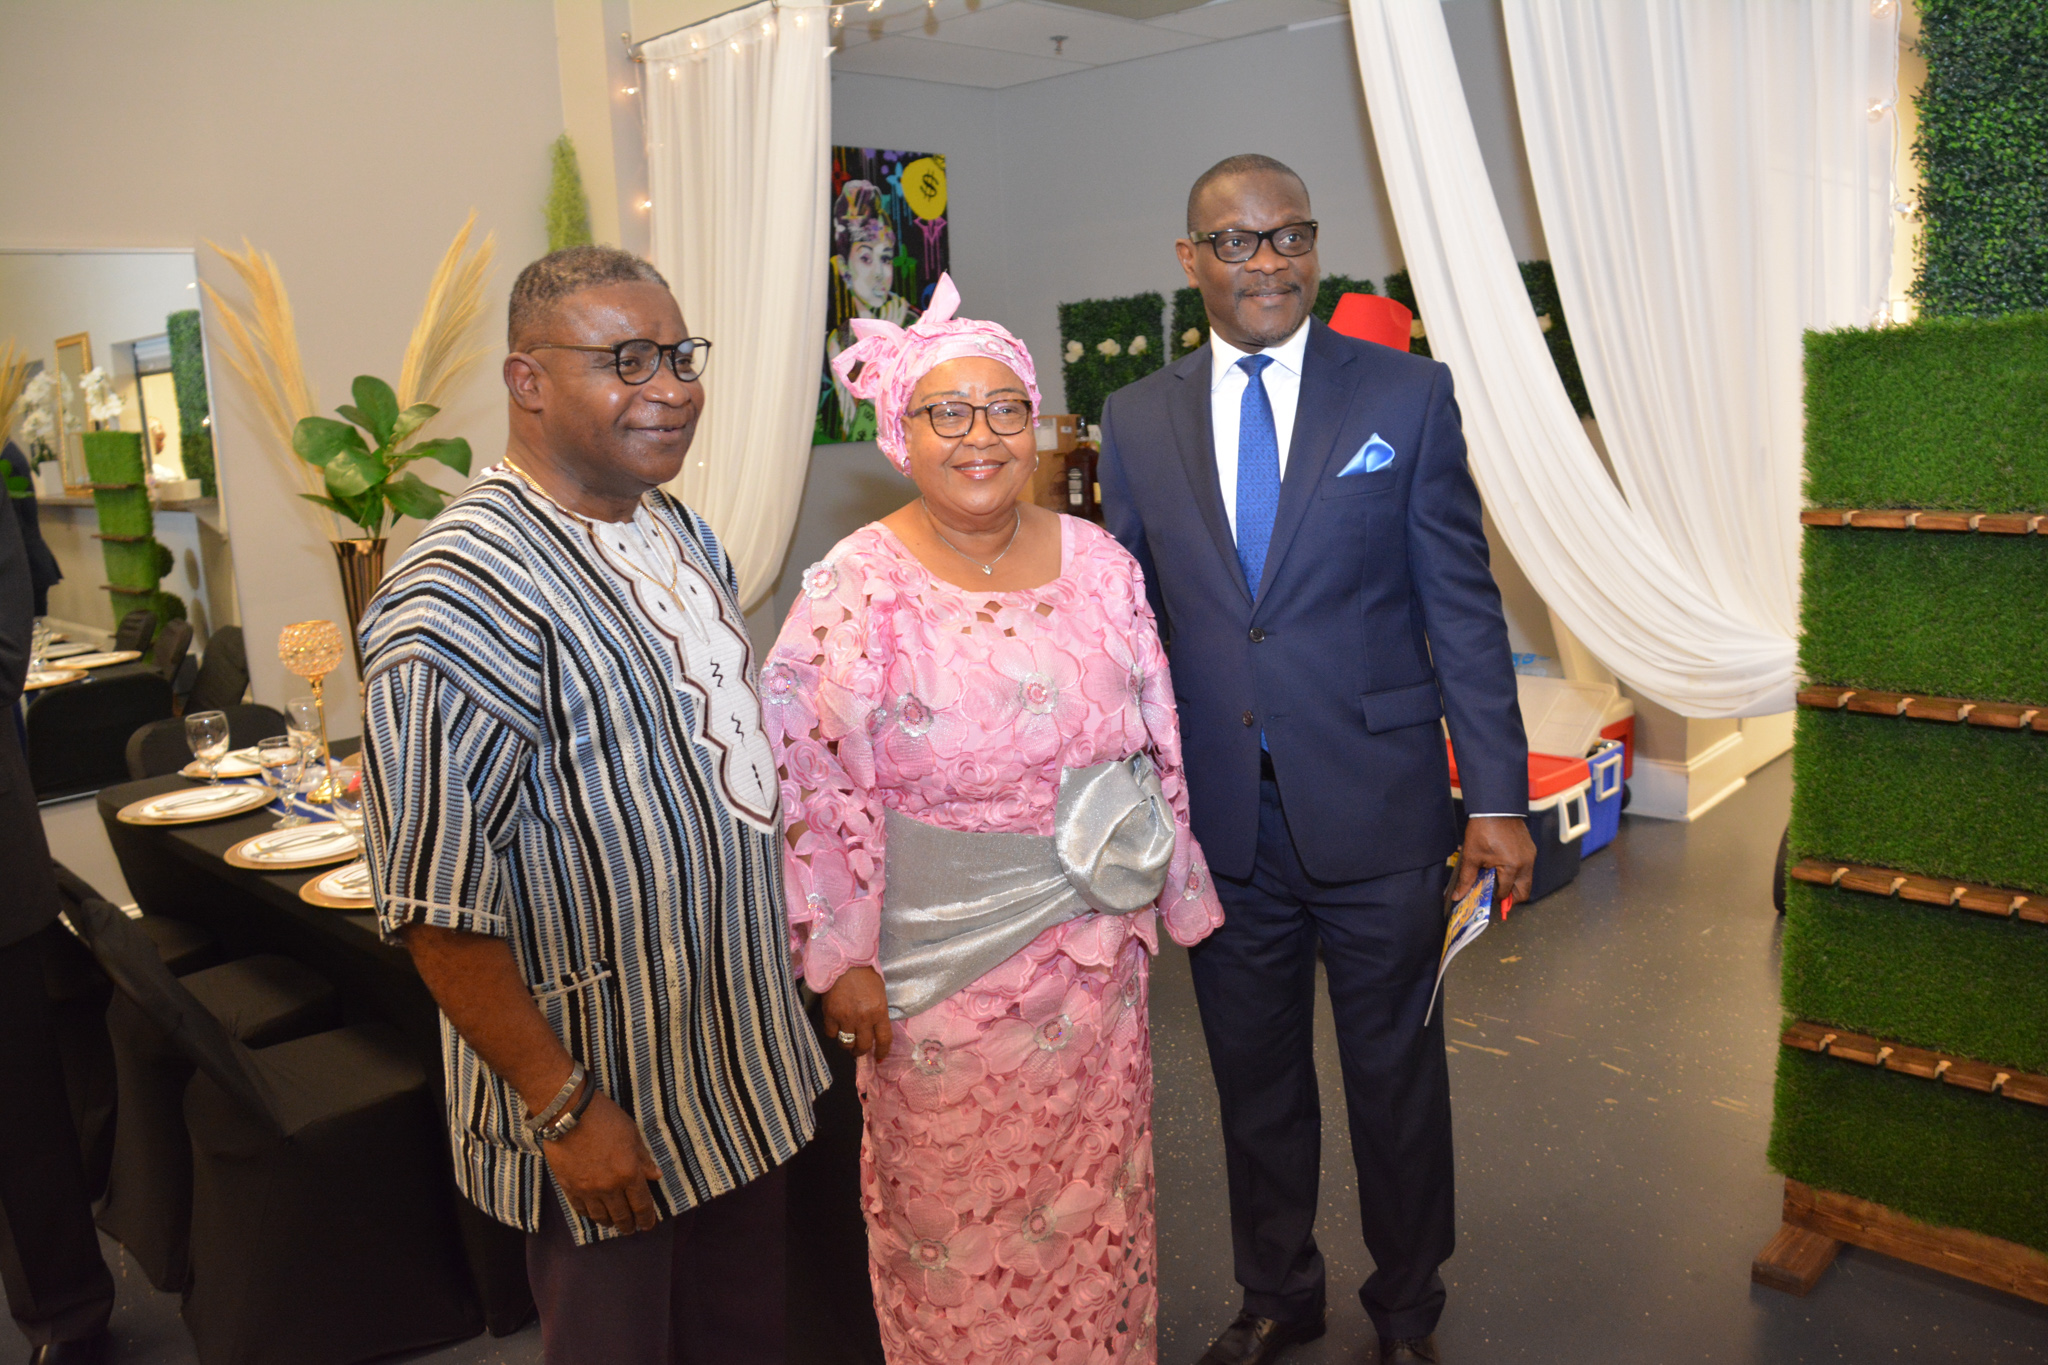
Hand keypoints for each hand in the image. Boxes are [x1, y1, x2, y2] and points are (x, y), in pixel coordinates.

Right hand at [540, 1087, 662, 1234]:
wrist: (568, 1114)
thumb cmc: (604, 1118)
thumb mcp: (632, 1134)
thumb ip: (643, 1158)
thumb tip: (656, 1176)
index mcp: (628, 1173)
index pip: (641, 1204)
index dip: (646, 1218)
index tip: (648, 1225)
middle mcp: (609, 1187)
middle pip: (621, 1215)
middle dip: (628, 1225)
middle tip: (631, 1229)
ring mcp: (587, 1190)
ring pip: (600, 1216)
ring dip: (609, 1222)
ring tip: (613, 1223)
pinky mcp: (568, 1187)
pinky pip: (581, 1209)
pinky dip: (589, 1214)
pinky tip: (594, 1214)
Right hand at [822, 965, 891, 1062]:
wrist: (844, 962)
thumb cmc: (865, 975)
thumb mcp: (880, 993)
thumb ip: (878, 1012)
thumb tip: (875, 1029)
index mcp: (879, 1011)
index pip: (884, 1039)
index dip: (882, 1051)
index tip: (879, 1056)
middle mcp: (863, 1018)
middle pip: (863, 1046)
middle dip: (861, 1051)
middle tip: (859, 1050)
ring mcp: (845, 1018)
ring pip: (846, 1043)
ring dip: (847, 1045)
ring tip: (847, 1040)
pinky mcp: (830, 1015)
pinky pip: (831, 1034)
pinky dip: (834, 1033)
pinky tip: (836, 1027)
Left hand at [1455, 815, 1535, 909]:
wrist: (1494, 808)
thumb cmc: (1483, 829)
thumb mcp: (1472, 857)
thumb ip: (1466, 879)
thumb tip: (1458, 895)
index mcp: (1512, 867)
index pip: (1506, 892)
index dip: (1496, 898)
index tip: (1488, 898)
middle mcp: (1526, 863)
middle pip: (1524, 891)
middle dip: (1512, 898)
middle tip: (1498, 897)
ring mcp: (1530, 856)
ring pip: (1527, 880)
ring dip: (1515, 885)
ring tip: (1498, 880)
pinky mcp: (1530, 849)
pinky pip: (1527, 868)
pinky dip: (1518, 872)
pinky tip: (1503, 867)